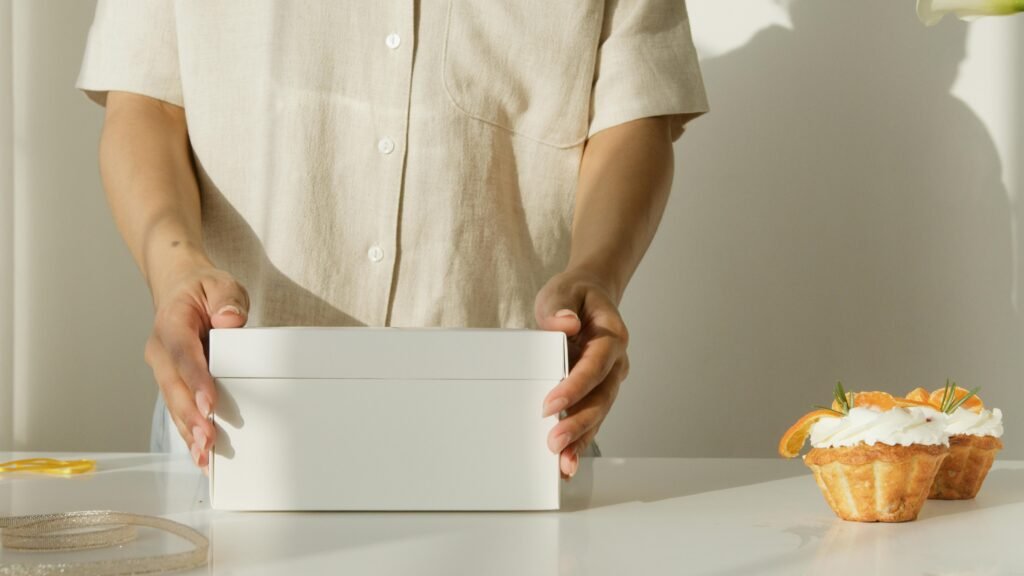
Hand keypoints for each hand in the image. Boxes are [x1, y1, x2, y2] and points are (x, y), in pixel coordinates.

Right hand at [144, 259, 248, 471]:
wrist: (182, 291)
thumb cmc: (204, 290)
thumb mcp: (220, 283)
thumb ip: (226, 299)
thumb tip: (230, 320)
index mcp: (171, 324)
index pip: (183, 354)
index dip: (195, 379)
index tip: (209, 402)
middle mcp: (162, 351)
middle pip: (174, 387)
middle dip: (190, 416)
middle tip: (208, 440)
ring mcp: (165, 370)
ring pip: (173, 405)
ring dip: (188, 432)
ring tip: (204, 457)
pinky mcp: (174, 384)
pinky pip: (179, 410)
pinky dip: (189, 432)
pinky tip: (201, 455)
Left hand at [535, 269, 628, 479]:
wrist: (587, 299)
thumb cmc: (574, 297)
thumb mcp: (562, 291)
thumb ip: (560, 306)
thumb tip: (565, 323)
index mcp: (611, 337)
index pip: (596, 365)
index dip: (575, 386)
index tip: (551, 404)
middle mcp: (615, 363)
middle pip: (601, 397)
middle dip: (579, 423)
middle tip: (555, 442)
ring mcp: (609, 381)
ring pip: (599, 414)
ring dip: (581, 439)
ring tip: (563, 463)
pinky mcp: (596, 393)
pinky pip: (591, 419)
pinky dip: (580, 440)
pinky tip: (565, 462)